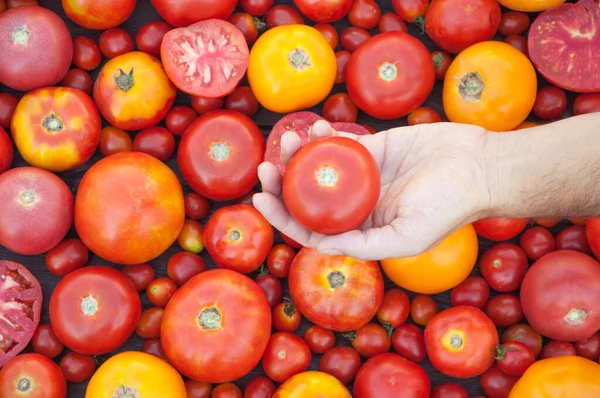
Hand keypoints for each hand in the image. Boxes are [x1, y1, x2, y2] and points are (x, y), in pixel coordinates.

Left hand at [253, 120, 492, 260]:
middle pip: (308, 198)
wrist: (479, 166)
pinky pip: (339, 144)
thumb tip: (319, 246)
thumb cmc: (449, 206)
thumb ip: (365, 245)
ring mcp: (362, 177)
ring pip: (319, 168)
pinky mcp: (372, 149)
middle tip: (265, 168)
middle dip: (281, 185)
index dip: (282, 217)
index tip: (260, 198)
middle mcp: (357, 206)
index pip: (311, 229)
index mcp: (361, 231)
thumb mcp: (408, 237)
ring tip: (287, 140)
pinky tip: (314, 128)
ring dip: (297, 156)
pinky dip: (323, 137)